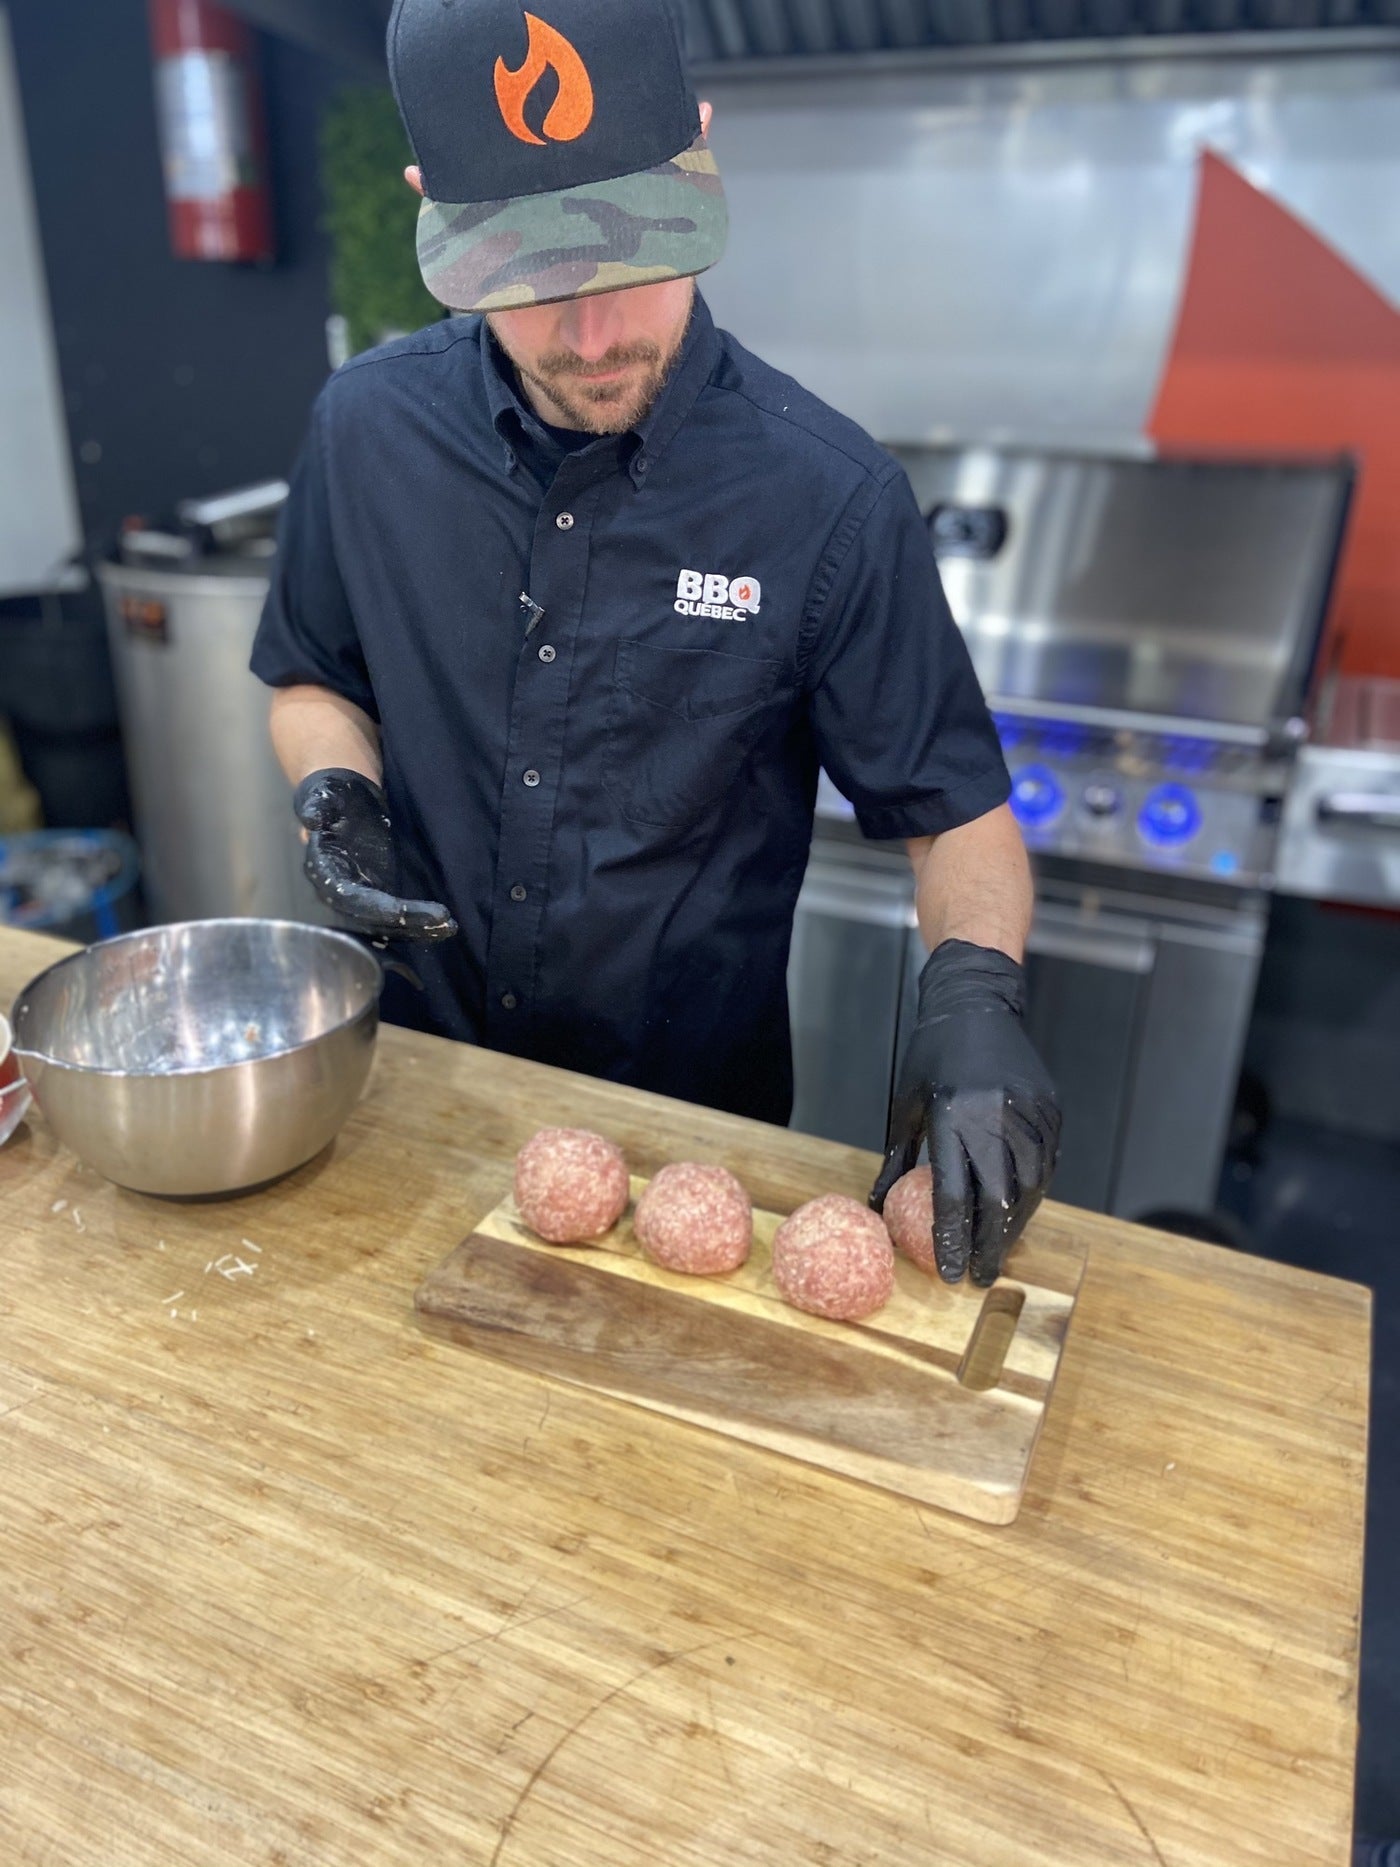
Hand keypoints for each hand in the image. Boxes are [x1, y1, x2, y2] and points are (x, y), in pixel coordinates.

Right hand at [293, 769, 456, 941]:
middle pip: (373, 919)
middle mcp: (340, 893)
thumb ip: (317, 807)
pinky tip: (445, 926)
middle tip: (442, 921)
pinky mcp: (379, 896)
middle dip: (407, 923)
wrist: (345, 800)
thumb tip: (311, 820)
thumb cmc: (334, 796)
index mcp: (324, 871)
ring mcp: (361, 898)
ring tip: (449, 927)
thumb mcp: (324, 795)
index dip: (375, 908)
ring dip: (418, 929)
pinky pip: (398, 919)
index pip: (349, 899)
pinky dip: (419, 924)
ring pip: (388, 925)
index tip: (402, 912)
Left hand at [870, 940, 1059, 1285]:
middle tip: (982, 1274)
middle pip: (998, 1199)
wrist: (977, 1003)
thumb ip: (897, 1159)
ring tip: (1000, 1248)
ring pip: (1030, 1186)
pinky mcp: (1050, 1108)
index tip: (951, 1272)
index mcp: (953, 1115)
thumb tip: (878, 1206)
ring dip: (1015, 1224)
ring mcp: (1029, 1111)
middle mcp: (996, 1115)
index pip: (955, 1194)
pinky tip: (1020, 1211)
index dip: (953, 1240)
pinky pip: (1047, 1164)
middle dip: (989, 1245)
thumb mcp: (905, 1104)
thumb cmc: (932, 1054)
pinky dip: (1034, 1194)